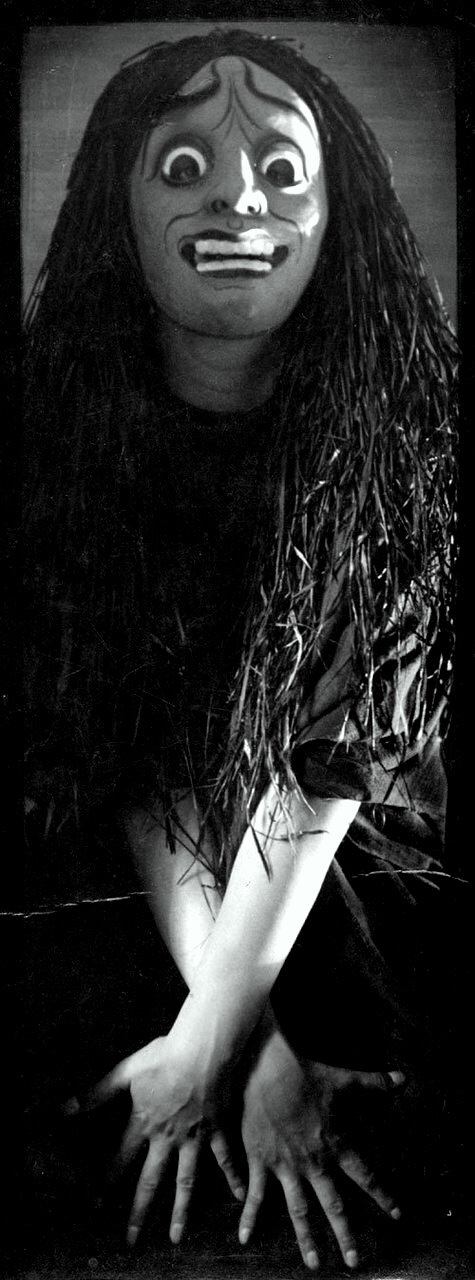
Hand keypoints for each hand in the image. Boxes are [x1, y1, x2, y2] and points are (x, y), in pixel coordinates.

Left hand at [79, 1035, 244, 1244]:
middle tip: (132, 1240)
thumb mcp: (126, 1070)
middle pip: (150, 1180)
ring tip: (176, 1236)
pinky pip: (225, 1158)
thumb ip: (98, 1092)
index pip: (120, 1159)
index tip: (96, 1204)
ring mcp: (192, 1138)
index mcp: (143, 1123)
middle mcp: (166, 1138)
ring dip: (180, 1210)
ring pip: (186, 1181)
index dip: (107, 1181)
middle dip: (139, 1211)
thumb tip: (65, 1107)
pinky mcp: (216, 1130)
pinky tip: (240, 1196)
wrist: (202, 1050)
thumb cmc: (164, 1056)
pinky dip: (233, 1176)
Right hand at [239, 1027, 402, 1270]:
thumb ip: (375, 1083)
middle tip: (355, 1261)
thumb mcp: (344, 1078)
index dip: (383, 1195)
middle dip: (345, 1234)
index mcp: (335, 1144)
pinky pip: (257, 1194)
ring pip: (299, 1209)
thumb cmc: (305, 1074)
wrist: (265, 1069)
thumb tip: (405, 1079)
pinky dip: (250, 1216)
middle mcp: (313, 1162)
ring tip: (313, 1263)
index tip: (398, 1214)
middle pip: (334, 1205)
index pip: (366, 1175)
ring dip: (306, 1237)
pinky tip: (246, 1237)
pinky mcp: (260, 1161)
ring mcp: (285, 1165)